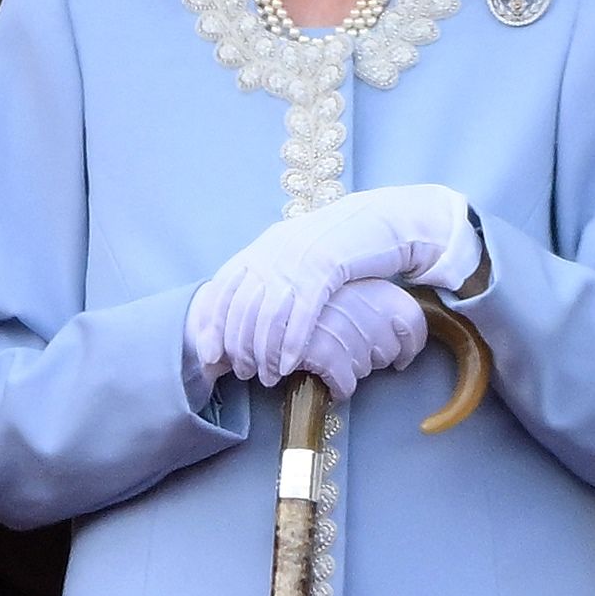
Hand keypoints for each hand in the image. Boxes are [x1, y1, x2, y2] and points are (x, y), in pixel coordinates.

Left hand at [187, 185, 480, 385]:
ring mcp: (299, 260)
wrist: (384, 219)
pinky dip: (292, 342)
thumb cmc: (343, 242)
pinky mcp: (327, 269)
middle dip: (239, 346)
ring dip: (264, 351)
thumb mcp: (299, 251)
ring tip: (268, 375)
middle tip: (243, 372)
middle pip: (242, 307)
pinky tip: (290, 364)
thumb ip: (272, 270)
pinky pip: (302, 313)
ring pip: (268, 314)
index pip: (222, 289)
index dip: (212, 325)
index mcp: (264, 246)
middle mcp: (274, 251)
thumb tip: (248, 306)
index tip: (211, 355)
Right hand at [288, 280, 431, 400]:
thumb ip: (375, 301)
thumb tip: (403, 328)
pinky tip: (328, 380)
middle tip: (349, 350)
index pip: (414, 321)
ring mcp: (346, 331)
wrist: (264, 299)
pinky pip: (346, 384)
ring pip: (366, 368)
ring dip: (351, 368)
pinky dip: (339, 387)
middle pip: (389, 350)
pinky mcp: (324, 354)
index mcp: (377, 288)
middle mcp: (368, 308)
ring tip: (329, 354)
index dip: (410, 345)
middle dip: (373, 357)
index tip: (402, 356)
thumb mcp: (346, 285)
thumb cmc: (307, 296)